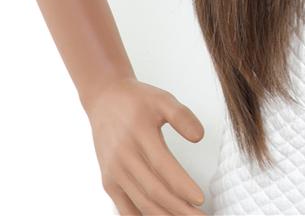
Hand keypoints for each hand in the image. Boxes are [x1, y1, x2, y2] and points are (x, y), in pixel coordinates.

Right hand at [84, 77, 206, 214]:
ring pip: (141, 203)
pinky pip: (125, 208)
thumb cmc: (137, 101)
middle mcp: (124, 157)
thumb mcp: (163, 99)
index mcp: (140, 135)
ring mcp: (114, 173)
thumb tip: (199, 137)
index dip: (182, 185)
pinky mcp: (108, 182)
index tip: (200, 199)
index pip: (163, 167)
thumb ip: (182, 116)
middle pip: (154, 191)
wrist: (105, 100)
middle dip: (179, 209)